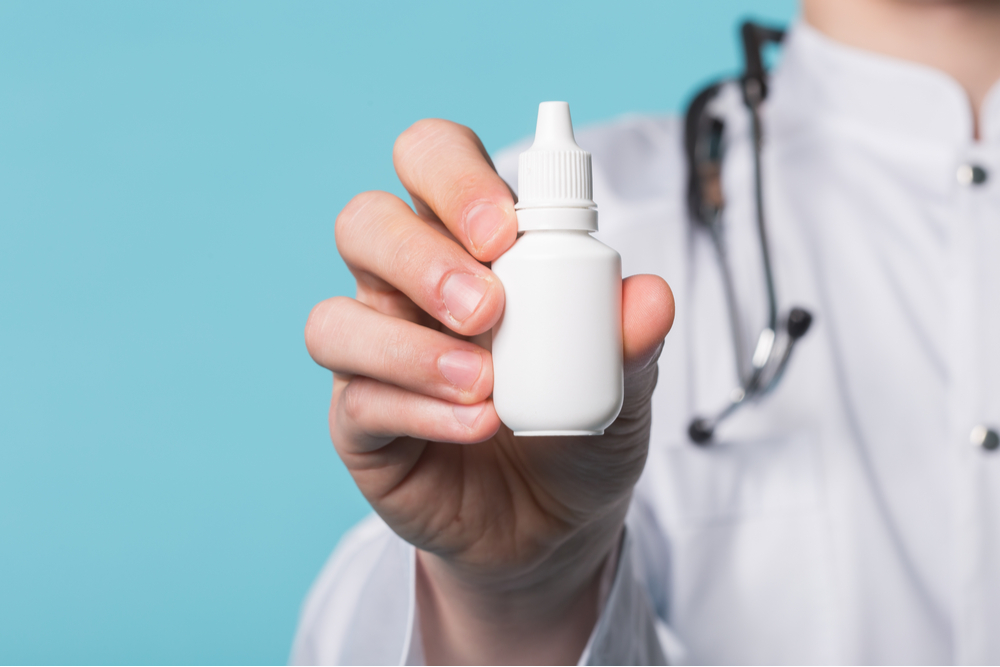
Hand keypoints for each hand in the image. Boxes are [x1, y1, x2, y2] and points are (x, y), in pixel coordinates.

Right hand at [305, 119, 673, 663]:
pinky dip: (419, 410)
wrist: (555, 526)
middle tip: (488, 308)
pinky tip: (477, 425)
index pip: (433, 163)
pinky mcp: (359, 424)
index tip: (506, 229)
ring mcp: (376, 354)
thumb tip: (649, 296)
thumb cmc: (580, 429)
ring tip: (484, 382)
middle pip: (365, 223)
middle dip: (421, 255)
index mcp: (469, 245)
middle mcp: (407, 286)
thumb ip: (632, 337)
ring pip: (336, 318)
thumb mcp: (624, 383)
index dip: (455, 177)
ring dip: (410, 346)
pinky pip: (358, 400)